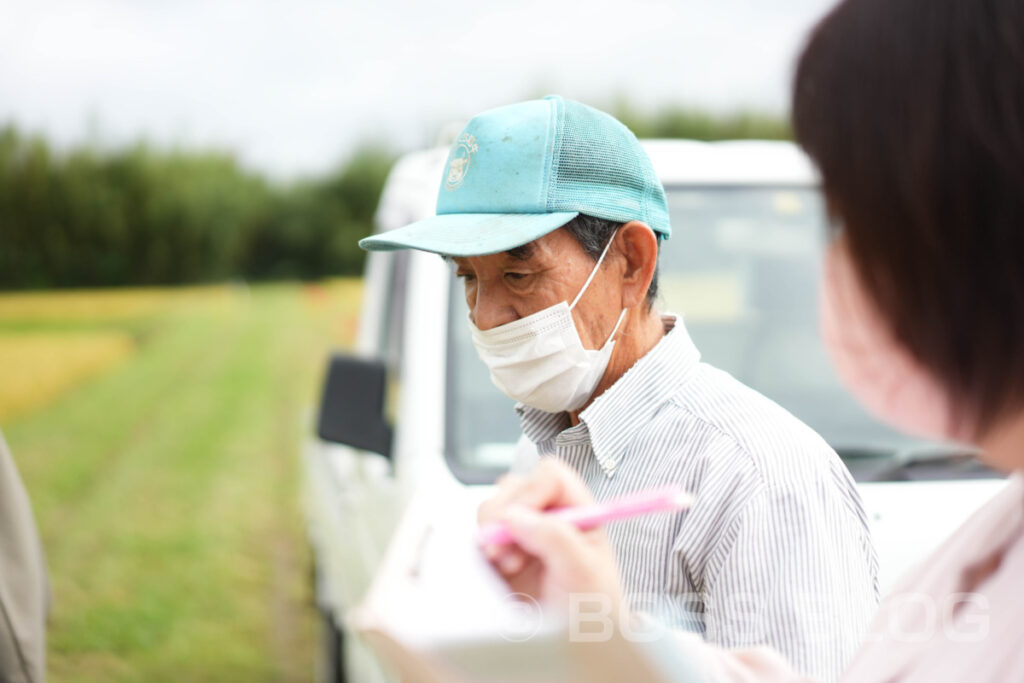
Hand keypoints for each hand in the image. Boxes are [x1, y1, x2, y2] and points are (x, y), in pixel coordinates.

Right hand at [477, 459, 623, 610]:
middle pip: (515, 487)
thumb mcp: (583, 573)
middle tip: (505, 549)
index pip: (550, 476)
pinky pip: (480, 535)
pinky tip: (498, 571)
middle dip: (503, 515)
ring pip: (493, 509)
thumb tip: (516, 515)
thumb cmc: (593, 614)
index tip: (519, 522)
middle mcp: (550, 518)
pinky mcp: (503, 555)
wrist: (574, 648)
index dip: (531, 493)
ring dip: (492, 533)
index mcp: (579, 513)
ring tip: (508, 564)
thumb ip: (555, 538)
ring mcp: (525, 536)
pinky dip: (481, 549)